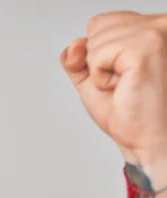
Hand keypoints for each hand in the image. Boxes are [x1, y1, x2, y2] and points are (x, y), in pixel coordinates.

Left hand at [61, 12, 166, 167]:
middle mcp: (158, 23)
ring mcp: (154, 32)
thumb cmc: (128, 110)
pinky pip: (96, 55)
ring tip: (124, 85)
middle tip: (122, 82)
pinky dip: (100, 78)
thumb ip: (78, 56)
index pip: (99, 23)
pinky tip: (123, 86)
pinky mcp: (146, 47)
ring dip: (99, 71)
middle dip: (96, 61)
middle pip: (95, 27)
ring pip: (94, 41)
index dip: (95, 54)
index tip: (119, 75)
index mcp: (150, 27)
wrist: (146, 138)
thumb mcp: (91, 77)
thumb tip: (75, 44)